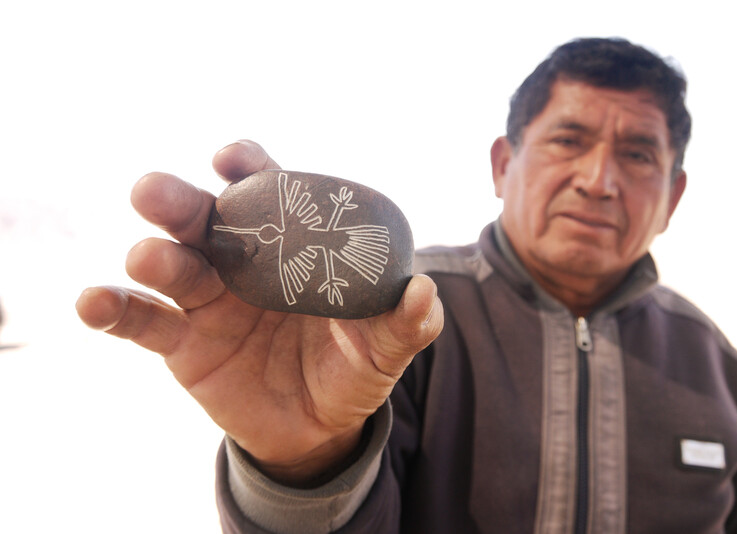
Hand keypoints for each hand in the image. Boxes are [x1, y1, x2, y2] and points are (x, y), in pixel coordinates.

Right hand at [75, 140, 442, 485]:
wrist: (318, 427)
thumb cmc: (353, 369)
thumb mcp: (383, 350)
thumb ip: (404, 324)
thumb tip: (423, 292)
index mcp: (293, 244)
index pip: (268, 192)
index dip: (250, 168)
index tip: (233, 160)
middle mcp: (244, 260)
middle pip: (206, 219)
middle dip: (180, 201)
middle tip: (156, 191)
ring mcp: (208, 298)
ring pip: (171, 263)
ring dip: (153, 255)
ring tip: (149, 259)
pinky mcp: (182, 341)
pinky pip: (142, 320)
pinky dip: (114, 309)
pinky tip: (91, 302)